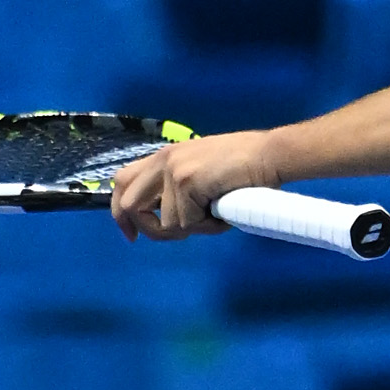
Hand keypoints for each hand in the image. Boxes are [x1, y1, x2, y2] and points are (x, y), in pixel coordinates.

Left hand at [108, 128, 283, 238]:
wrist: (269, 154)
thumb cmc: (245, 166)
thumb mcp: (201, 170)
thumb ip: (179, 186)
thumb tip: (166, 218)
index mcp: (164, 156)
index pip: (122, 181)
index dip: (120, 210)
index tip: (131, 233)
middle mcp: (163, 160)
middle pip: (130, 204)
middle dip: (149, 228)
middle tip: (173, 235)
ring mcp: (173, 170)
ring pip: (166, 223)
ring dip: (194, 228)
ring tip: (218, 213)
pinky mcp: (186, 182)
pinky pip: (187, 223)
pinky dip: (209, 226)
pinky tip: (225, 211)